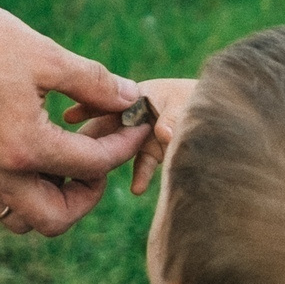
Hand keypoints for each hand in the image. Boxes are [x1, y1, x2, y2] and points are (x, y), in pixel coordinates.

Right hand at [0, 0, 149, 235]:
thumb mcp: (43, 54)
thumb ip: (93, 83)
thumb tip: (131, 98)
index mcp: (24, 147)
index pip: (93, 166)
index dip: (123, 145)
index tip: (135, 125)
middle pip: (58, 220)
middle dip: (88, 194)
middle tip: (96, 157)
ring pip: (20, 218)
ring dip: (50, 199)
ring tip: (61, 158)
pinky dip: (18, 188)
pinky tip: (27, 149)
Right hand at [67, 77, 197, 194]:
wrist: (217, 111)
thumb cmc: (200, 97)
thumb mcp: (185, 103)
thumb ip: (173, 117)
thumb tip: (164, 134)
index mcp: (137, 94)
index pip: (108, 101)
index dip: (88, 108)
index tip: (69, 117)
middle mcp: (134, 113)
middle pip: (106, 126)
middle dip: (89, 137)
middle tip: (67, 150)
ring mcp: (142, 133)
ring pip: (118, 146)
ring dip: (106, 157)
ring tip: (91, 173)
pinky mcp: (153, 150)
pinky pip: (142, 164)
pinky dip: (140, 176)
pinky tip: (137, 189)